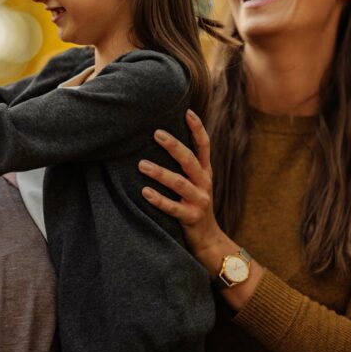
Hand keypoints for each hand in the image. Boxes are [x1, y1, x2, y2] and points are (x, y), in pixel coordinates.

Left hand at [138, 109, 226, 261]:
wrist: (209, 239)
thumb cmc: (194, 204)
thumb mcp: (195, 183)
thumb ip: (185, 165)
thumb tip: (163, 138)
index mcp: (205, 172)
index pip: (204, 146)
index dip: (198, 129)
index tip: (187, 111)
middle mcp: (204, 184)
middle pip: (190, 161)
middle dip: (174, 146)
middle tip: (156, 133)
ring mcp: (199, 201)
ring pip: (180, 184)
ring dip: (160, 173)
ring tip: (141, 164)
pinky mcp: (191, 218)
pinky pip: (173, 208)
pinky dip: (158, 199)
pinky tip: (144, 192)